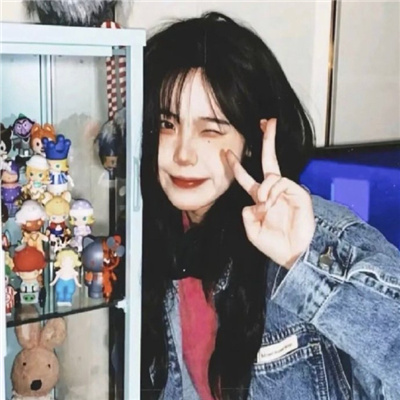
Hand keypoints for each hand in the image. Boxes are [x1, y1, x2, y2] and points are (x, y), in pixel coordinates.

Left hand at [226, 118, 314, 268]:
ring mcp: (287, 190)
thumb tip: (253, 201)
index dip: (236, 166)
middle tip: (266, 121)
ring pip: (271, 176)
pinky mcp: (299, 192)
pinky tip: (273, 203)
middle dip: (268, 140)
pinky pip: (281, 183)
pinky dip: (273, 192)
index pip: (246, 178)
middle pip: (269, 160)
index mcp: (260, 198)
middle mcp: (273, 191)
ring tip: (266, 205)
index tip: (226, 153)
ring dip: (264, 189)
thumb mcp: (251, 230)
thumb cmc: (274, 244)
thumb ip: (247, 214)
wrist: (293, 253)